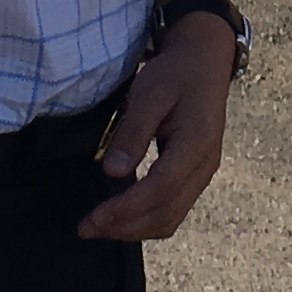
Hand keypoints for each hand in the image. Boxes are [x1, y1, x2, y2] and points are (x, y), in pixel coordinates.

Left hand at [78, 11, 236, 240]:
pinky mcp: (195, 176)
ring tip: (99, 226)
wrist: (204, 62)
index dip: (126, 208)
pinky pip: (173, 210)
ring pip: (171, 218)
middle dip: (125, 227)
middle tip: (86, 228)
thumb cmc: (175, 74)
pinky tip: (121, 215)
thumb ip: (133, 133)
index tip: (94, 217)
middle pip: (166, 213)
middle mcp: (205, 166)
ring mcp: (203, 174)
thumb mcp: (150, 93)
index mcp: (196, 144)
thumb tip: (112, 171)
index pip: (160, 189)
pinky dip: (145, 220)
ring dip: (134, 229)